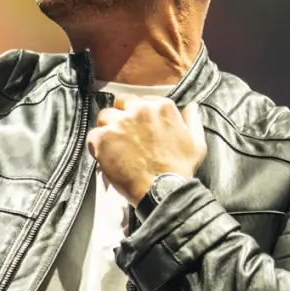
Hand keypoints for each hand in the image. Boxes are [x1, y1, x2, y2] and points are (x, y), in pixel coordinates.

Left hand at [86, 96, 206, 204]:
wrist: (163, 189)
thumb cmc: (179, 168)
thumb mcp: (196, 143)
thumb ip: (192, 121)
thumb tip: (191, 106)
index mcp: (161, 107)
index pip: (141, 100)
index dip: (138, 114)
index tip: (140, 128)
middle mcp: (139, 110)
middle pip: (121, 104)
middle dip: (122, 116)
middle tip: (124, 135)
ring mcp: (119, 123)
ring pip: (105, 117)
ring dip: (108, 129)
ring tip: (114, 147)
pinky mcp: (103, 138)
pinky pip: (93, 136)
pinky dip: (97, 146)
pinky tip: (106, 157)